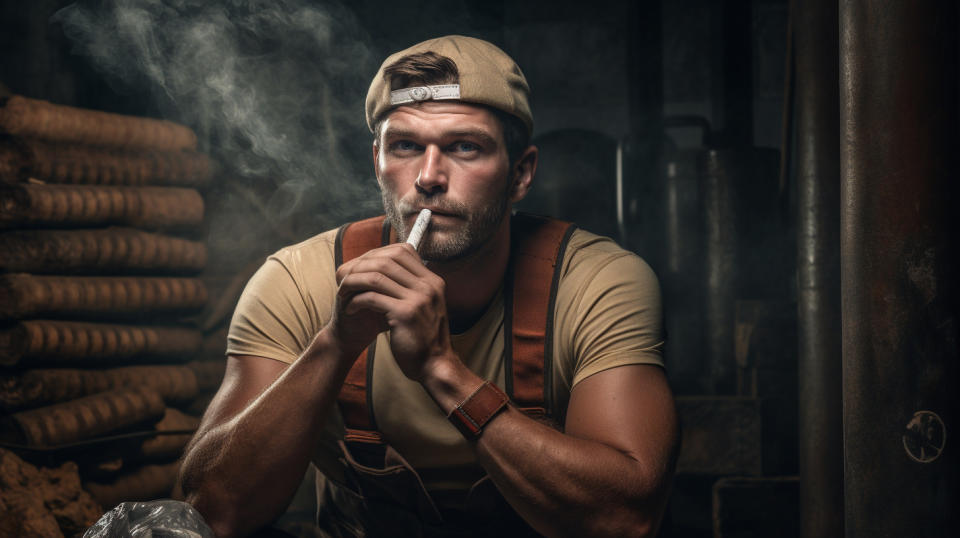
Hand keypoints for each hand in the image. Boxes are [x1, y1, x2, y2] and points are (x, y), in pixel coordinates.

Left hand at [333, 243, 454, 381]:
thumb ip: (411, 288)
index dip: (376, 255)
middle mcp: (428, 286)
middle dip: (360, 267)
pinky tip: (350, 309)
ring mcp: (418, 299)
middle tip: (344, 279)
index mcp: (432, 281)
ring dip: (354, 283)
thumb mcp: (424, 306)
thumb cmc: (422, 337)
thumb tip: (384, 268)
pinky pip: (372, 298)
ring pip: (376, 277)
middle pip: (386, 260)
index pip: (402, 251)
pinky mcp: (405, 314)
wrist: (434, 365)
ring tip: (343, 293)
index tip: (360, 267)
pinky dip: (356, 301)